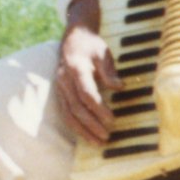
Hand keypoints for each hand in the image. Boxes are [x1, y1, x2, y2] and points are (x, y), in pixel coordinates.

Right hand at [55, 26, 121, 144]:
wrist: (73, 38)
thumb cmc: (91, 45)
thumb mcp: (103, 52)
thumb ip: (109, 70)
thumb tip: (119, 87)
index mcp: (76, 68)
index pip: (85, 93)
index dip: (98, 108)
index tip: (111, 119)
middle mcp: (64, 80)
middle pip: (76, 107)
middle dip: (91, 124)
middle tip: (107, 136)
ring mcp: (60, 88)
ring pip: (68, 113)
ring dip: (82, 130)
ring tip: (97, 142)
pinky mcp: (60, 94)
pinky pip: (65, 113)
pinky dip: (75, 126)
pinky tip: (86, 135)